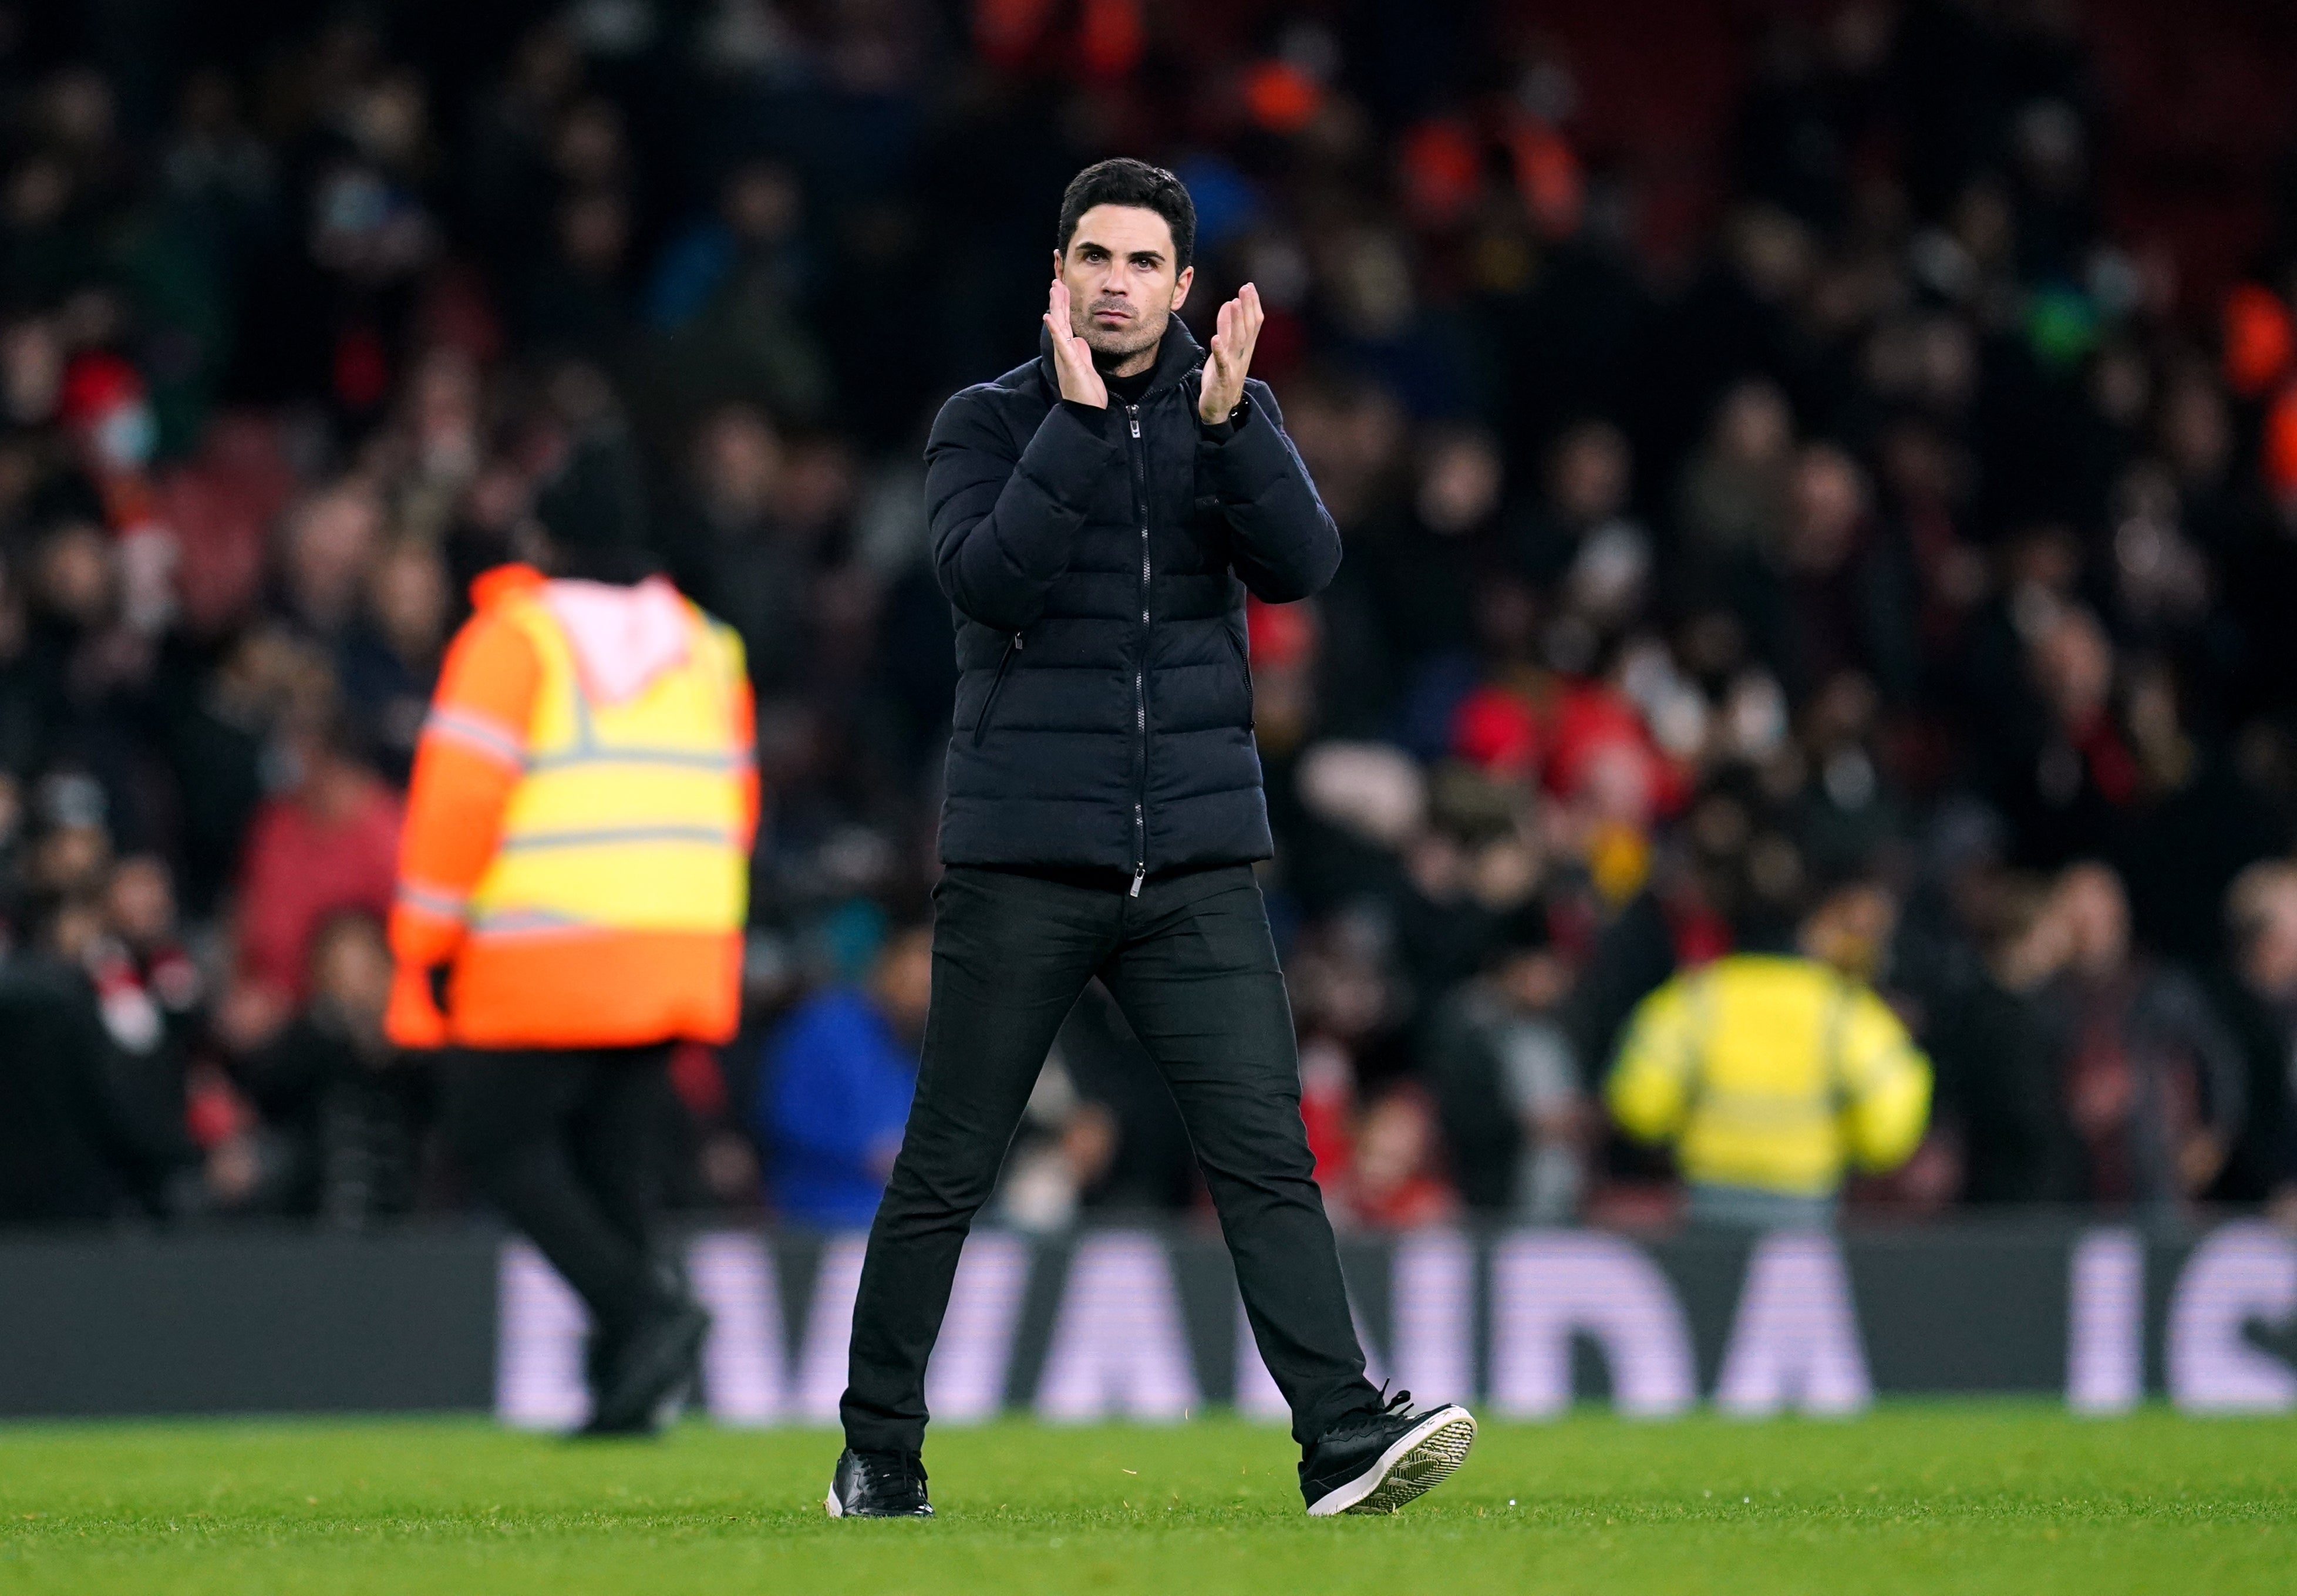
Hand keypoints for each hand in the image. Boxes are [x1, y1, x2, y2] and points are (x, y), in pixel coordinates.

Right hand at [1045, 280, 1105, 408]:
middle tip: (1056, 281)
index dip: (1064, 305)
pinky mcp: (1071, 364)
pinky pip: (1062, 344)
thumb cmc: (1086, 392)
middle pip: (1061, 320)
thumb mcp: (1086, 367)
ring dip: (1057, 307)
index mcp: (1070, 350)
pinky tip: (1050, 317)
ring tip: (1054, 290)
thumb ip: (1081, 352)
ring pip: (1060, 327)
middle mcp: (1065, 351)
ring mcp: (1066, 357)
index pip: (1066, 323)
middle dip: (1059, 300)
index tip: (1063, 288)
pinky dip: (1056, 330)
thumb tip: (1079, 339)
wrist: (1086, 413)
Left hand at [1199, 282, 1262, 422]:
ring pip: (1237, 341)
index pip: (1253, 323)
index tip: (1249, 287)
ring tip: (1234, 303)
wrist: (1220, 406)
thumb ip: (1227, 326)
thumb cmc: (1222, 374)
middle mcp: (1242, 355)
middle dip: (1247, 307)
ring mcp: (1233, 366)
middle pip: (1248, 328)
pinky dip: (1219, 351)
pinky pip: (1221, 363)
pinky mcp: (1221, 378)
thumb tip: (1229, 303)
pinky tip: (1215, 339)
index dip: (1252, 305)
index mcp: (1245, 348)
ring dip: (1236, 322)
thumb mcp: (1225, 347)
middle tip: (1245, 288)